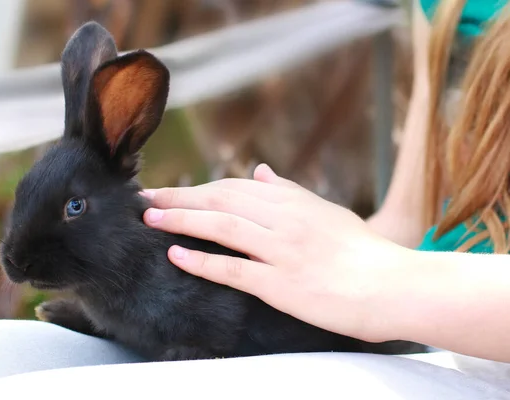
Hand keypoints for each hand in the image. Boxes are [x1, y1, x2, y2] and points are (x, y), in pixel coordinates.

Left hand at [141, 164, 403, 341]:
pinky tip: (176, 255)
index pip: (234, 187)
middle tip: (146, 197)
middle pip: (221, 200)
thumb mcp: (326, 212)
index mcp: (294, 202)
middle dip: (180, 197)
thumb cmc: (363, 251)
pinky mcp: (282, 284)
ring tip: (150, 218)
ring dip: (182, 220)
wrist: (394, 286)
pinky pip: (234, 269)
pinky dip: (202, 260)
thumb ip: (289, 191)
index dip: (198, 187)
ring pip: (222, 226)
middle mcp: (284, 219)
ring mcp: (282, 250)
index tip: (171, 190)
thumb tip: (259, 169)